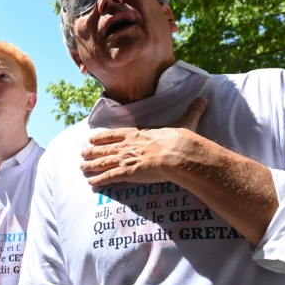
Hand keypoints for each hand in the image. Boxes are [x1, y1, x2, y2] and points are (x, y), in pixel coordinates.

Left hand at [80, 97, 207, 185]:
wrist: (177, 153)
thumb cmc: (180, 138)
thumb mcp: (186, 121)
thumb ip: (192, 111)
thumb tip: (203, 100)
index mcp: (138, 133)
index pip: (116, 134)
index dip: (103, 137)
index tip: (91, 137)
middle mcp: (128, 145)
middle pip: (105, 148)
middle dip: (92, 151)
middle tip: (81, 153)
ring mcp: (126, 159)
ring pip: (103, 162)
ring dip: (91, 166)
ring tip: (81, 168)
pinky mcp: (127, 172)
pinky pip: (109, 178)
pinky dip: (99, 181)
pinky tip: (91, 184)